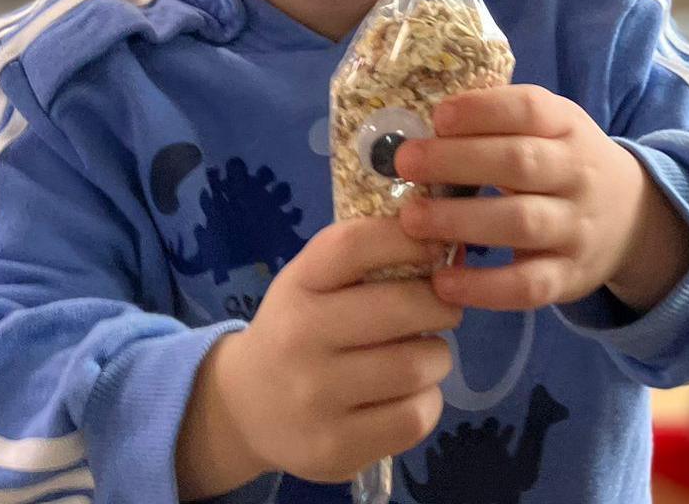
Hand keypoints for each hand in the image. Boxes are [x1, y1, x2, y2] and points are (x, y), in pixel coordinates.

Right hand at [177, 219, 459, 494]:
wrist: (244, 407)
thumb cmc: (297, 330)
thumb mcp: (311, 283)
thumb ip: (365, 259)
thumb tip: (444, 242)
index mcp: (296, 287)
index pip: (354, 245)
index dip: (408, 239)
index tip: (436, 248)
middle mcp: (299, 339)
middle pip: (402, 308)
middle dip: (440, 305)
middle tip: (442, 310)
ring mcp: (315, 399)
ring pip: (417, 366)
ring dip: (437, 357)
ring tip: (423, 356)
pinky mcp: (335, 449)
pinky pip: (415, 418)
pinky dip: (427, 401)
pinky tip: (409, 394)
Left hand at [394, 86, 688, 313]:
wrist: (632, 219)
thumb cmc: (564, 165)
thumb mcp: (550, 130)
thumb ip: (500, 123)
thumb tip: (423, 124)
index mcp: (568, 127)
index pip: (530, 109)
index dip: (482, 110)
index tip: (437, 116)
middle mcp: (578, 174)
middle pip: (520, 162)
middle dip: (457, 161)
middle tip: (405, 162)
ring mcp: (576, 228)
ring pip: (521, 222)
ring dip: (461, 220)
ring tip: (411, 219)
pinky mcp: (569, 277)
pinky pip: (527, 286)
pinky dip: (483, 287)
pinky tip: (443, 281)